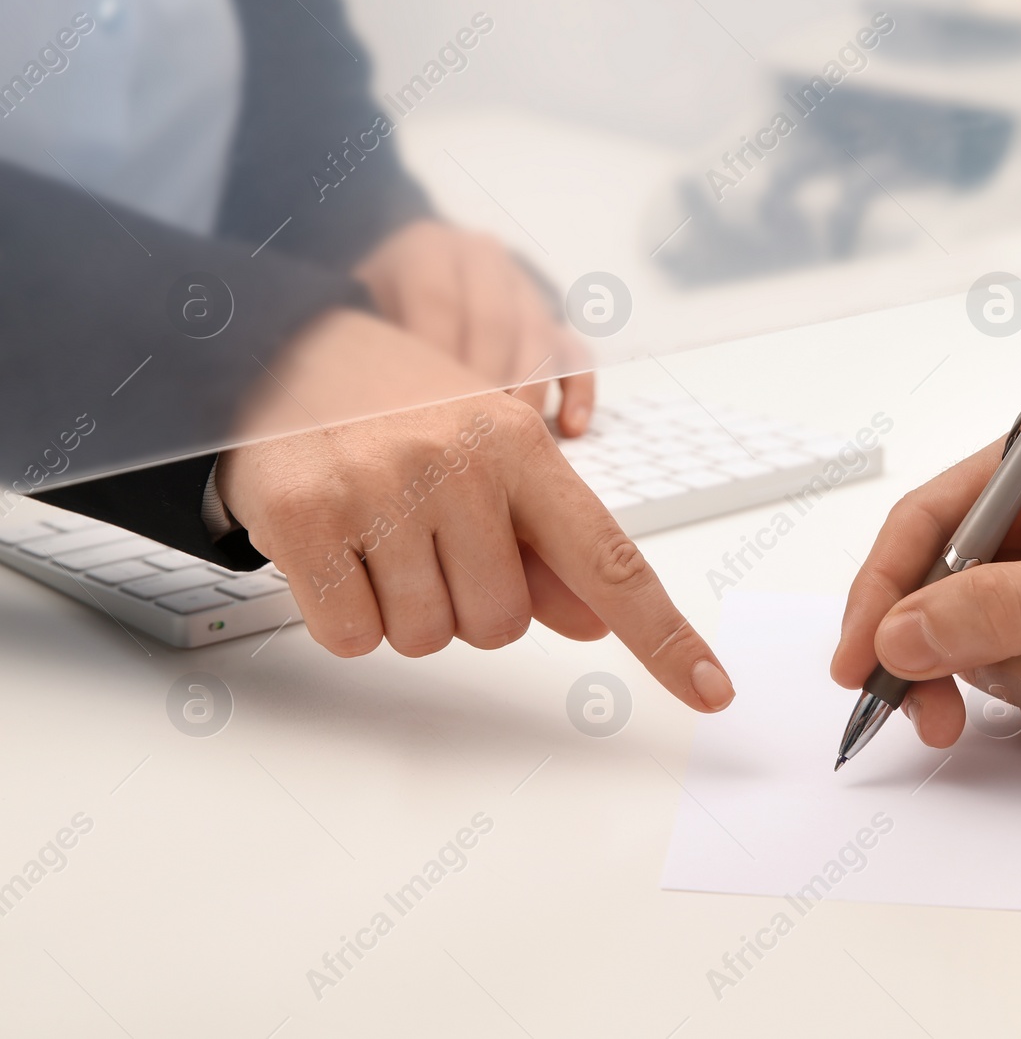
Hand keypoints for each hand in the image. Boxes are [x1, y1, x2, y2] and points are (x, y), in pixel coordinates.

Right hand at [217, 313, 733, 710]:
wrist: (285, 352)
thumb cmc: (405, 415)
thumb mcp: (488, 457)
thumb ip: (544, 545)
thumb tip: (595, 622)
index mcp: (523, 446)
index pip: (609, 559)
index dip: (663, 636)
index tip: (713, 690)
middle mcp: (459, 461)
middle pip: (500, 627)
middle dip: (463, 603)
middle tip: (424, 538)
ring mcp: (380, 486)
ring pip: (424, 638)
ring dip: (401, 610)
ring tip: (377, 534)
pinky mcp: (305, 513)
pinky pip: (352, 638)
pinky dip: (343, 616)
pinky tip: (334, 550)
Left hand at [355, 219, 593, 435]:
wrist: (401, 285)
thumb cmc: (371, 314)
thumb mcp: (352, 313)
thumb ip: (362, 346)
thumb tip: (361, 407)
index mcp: (428, 249)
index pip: (438, 300)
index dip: (435, 357)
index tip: (424, 410)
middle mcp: (483, 259)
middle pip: (496, 322)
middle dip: (483, 386)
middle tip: (465, 437)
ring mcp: (523, 288)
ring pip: (541, 339)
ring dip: (527, 395)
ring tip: (507, 443)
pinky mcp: (553, 322)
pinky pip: (577, 354)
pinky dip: (579, 392)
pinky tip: (570, 428)